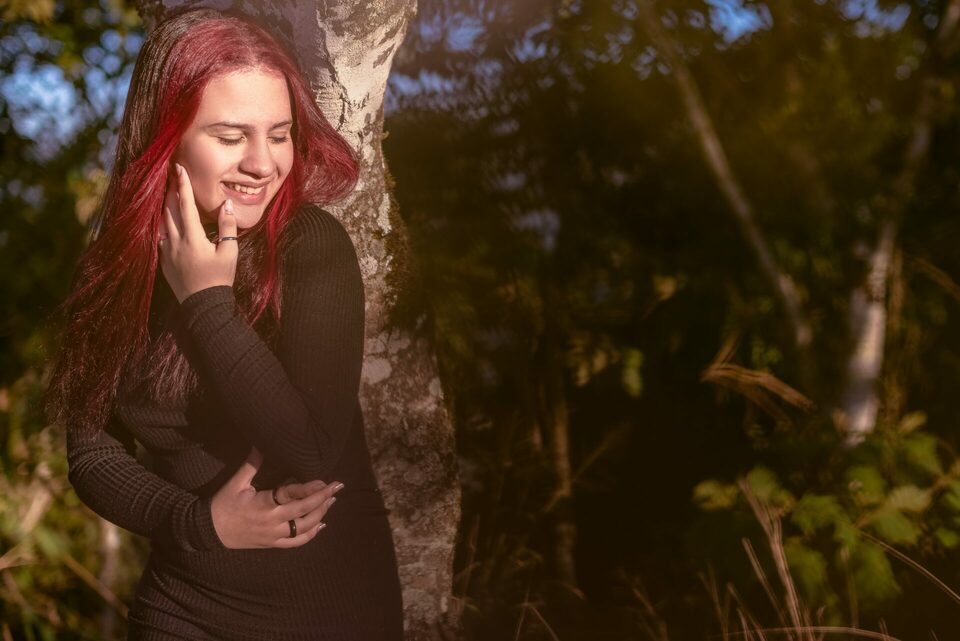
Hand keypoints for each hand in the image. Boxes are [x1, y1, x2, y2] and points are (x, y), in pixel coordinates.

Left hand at [158, 162, 237, 302]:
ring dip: (166, 207)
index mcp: (192, 237)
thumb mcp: (229, 252)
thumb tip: (227, 204)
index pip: (186, 205)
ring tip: (168, 195)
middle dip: (171, 192)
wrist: (203, 305)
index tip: (178, 169)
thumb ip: (227, 226)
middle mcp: (175, 241)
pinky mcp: (164, 261)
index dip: (183, 185)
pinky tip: (165, 222)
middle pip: (169, 210)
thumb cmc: (219, 278)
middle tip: (172, 177)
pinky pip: (161, 237)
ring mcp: (167, 251)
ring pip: (162, 222)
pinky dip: (163, 225)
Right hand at [210, 447, 343, 548]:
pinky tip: (321, 525)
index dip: (311, 488)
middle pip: (305, 511)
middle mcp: (274, 522)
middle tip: (338, 487)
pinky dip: (311, 535)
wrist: (209, 531)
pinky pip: (296, 542)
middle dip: (324, 499)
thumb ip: (252, 464)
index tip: (325, 482)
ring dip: (321, 514)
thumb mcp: (237, 483)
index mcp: (265, 504)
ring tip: (332, 501)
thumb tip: (261, 443)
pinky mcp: (273, 544)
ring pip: (305, 528)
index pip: (293, 495)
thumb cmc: (223, 504)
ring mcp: (274, 535)